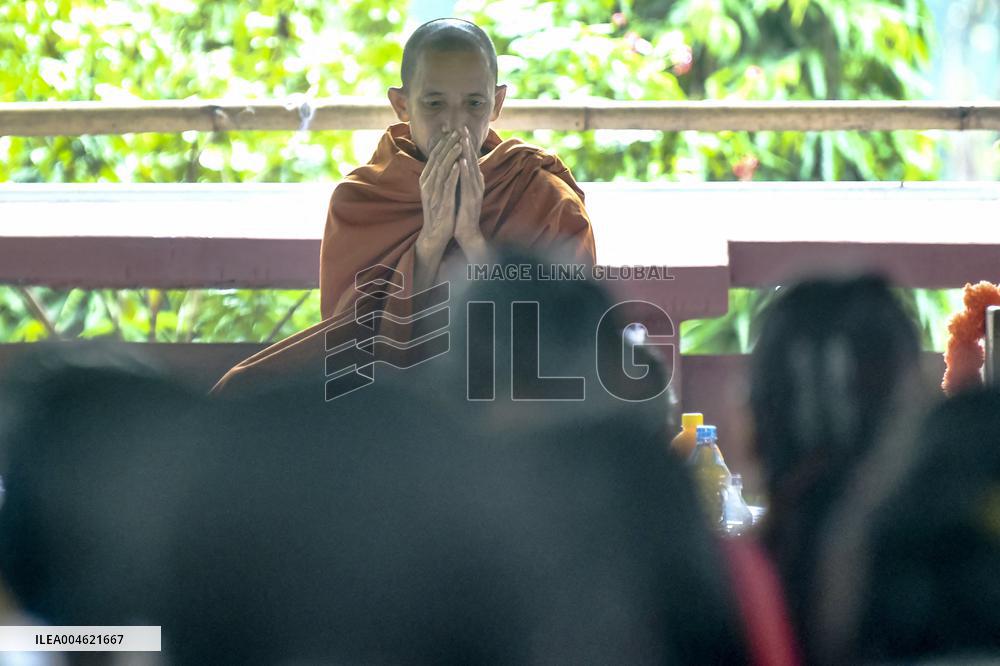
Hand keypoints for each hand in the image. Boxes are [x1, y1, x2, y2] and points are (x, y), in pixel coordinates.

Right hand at [417, 129, 461, 253]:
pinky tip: (459, 165)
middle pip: (437, 159)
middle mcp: (427, 183)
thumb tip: (448, 158)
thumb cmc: (439, 210)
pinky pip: (446, 186)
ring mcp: (433, 193)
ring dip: (451, 156)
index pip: (434, 156)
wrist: (435, 233)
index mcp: (426, 179)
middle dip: (447, 144)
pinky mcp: (441, 203)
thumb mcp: (438, 189)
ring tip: (459, 143)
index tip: (452, 130)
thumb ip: (441, 174)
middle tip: (457, 130)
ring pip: (441, 170)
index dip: (443, 142)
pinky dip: (452, 175)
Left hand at [454, 126, 487, 260]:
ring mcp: (476, 190)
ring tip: (463, 137)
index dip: (464, 143)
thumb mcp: (462, 191)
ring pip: (472, 167)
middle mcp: (477, 182)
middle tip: (462, 126)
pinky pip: (468, 182)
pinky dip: (465, 170)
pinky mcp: (472, 199)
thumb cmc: (463, 213)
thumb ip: (461, 178)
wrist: (467, 233)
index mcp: (474, 180)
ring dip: (467, 152)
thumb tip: (457, 164)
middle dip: (467, 142)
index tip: (458, 129)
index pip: (469, 158)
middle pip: (472, 158)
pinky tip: (461, 160)